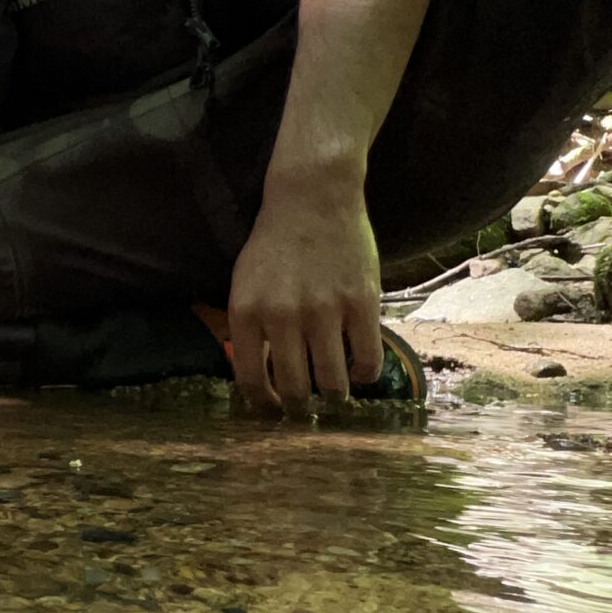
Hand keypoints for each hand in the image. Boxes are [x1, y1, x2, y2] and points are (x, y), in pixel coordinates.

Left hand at [226, 174, 382, 410]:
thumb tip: (255, 379)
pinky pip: (367, 360)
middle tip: (305, 409)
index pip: (251, 381)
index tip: (271, 414)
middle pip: (293, 389)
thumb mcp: (243, 284)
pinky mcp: (362, 303)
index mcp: (248, 312)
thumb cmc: (275, 244)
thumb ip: (247, 328)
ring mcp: (325, 310)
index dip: (263, 407)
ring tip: (334, 394)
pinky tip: (360, 372)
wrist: (313, 198)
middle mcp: (283, 316)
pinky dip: (365, 375)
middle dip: (298, 408)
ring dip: (333, 396)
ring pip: (332, 382)